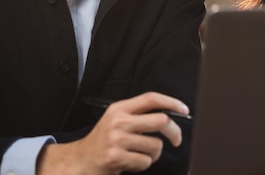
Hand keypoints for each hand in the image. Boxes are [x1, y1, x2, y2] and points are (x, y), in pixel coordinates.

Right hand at [37, 92, 189, 174]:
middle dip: (174, 132)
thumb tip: (171, 117)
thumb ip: (138, 115)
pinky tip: (132, 162)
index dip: (172, 102)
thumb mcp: (117, 120)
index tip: (185, 109)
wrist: (79, 161)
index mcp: (120, 108)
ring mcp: (116, 139)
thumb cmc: (103, 142)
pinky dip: (144, 165)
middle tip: (176, 140)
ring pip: (156, 145)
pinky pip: (145, 161)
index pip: (151, 98)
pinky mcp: (115, 157)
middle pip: (160, 120)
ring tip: (141, 154)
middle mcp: (118, 121)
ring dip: (154, 154)